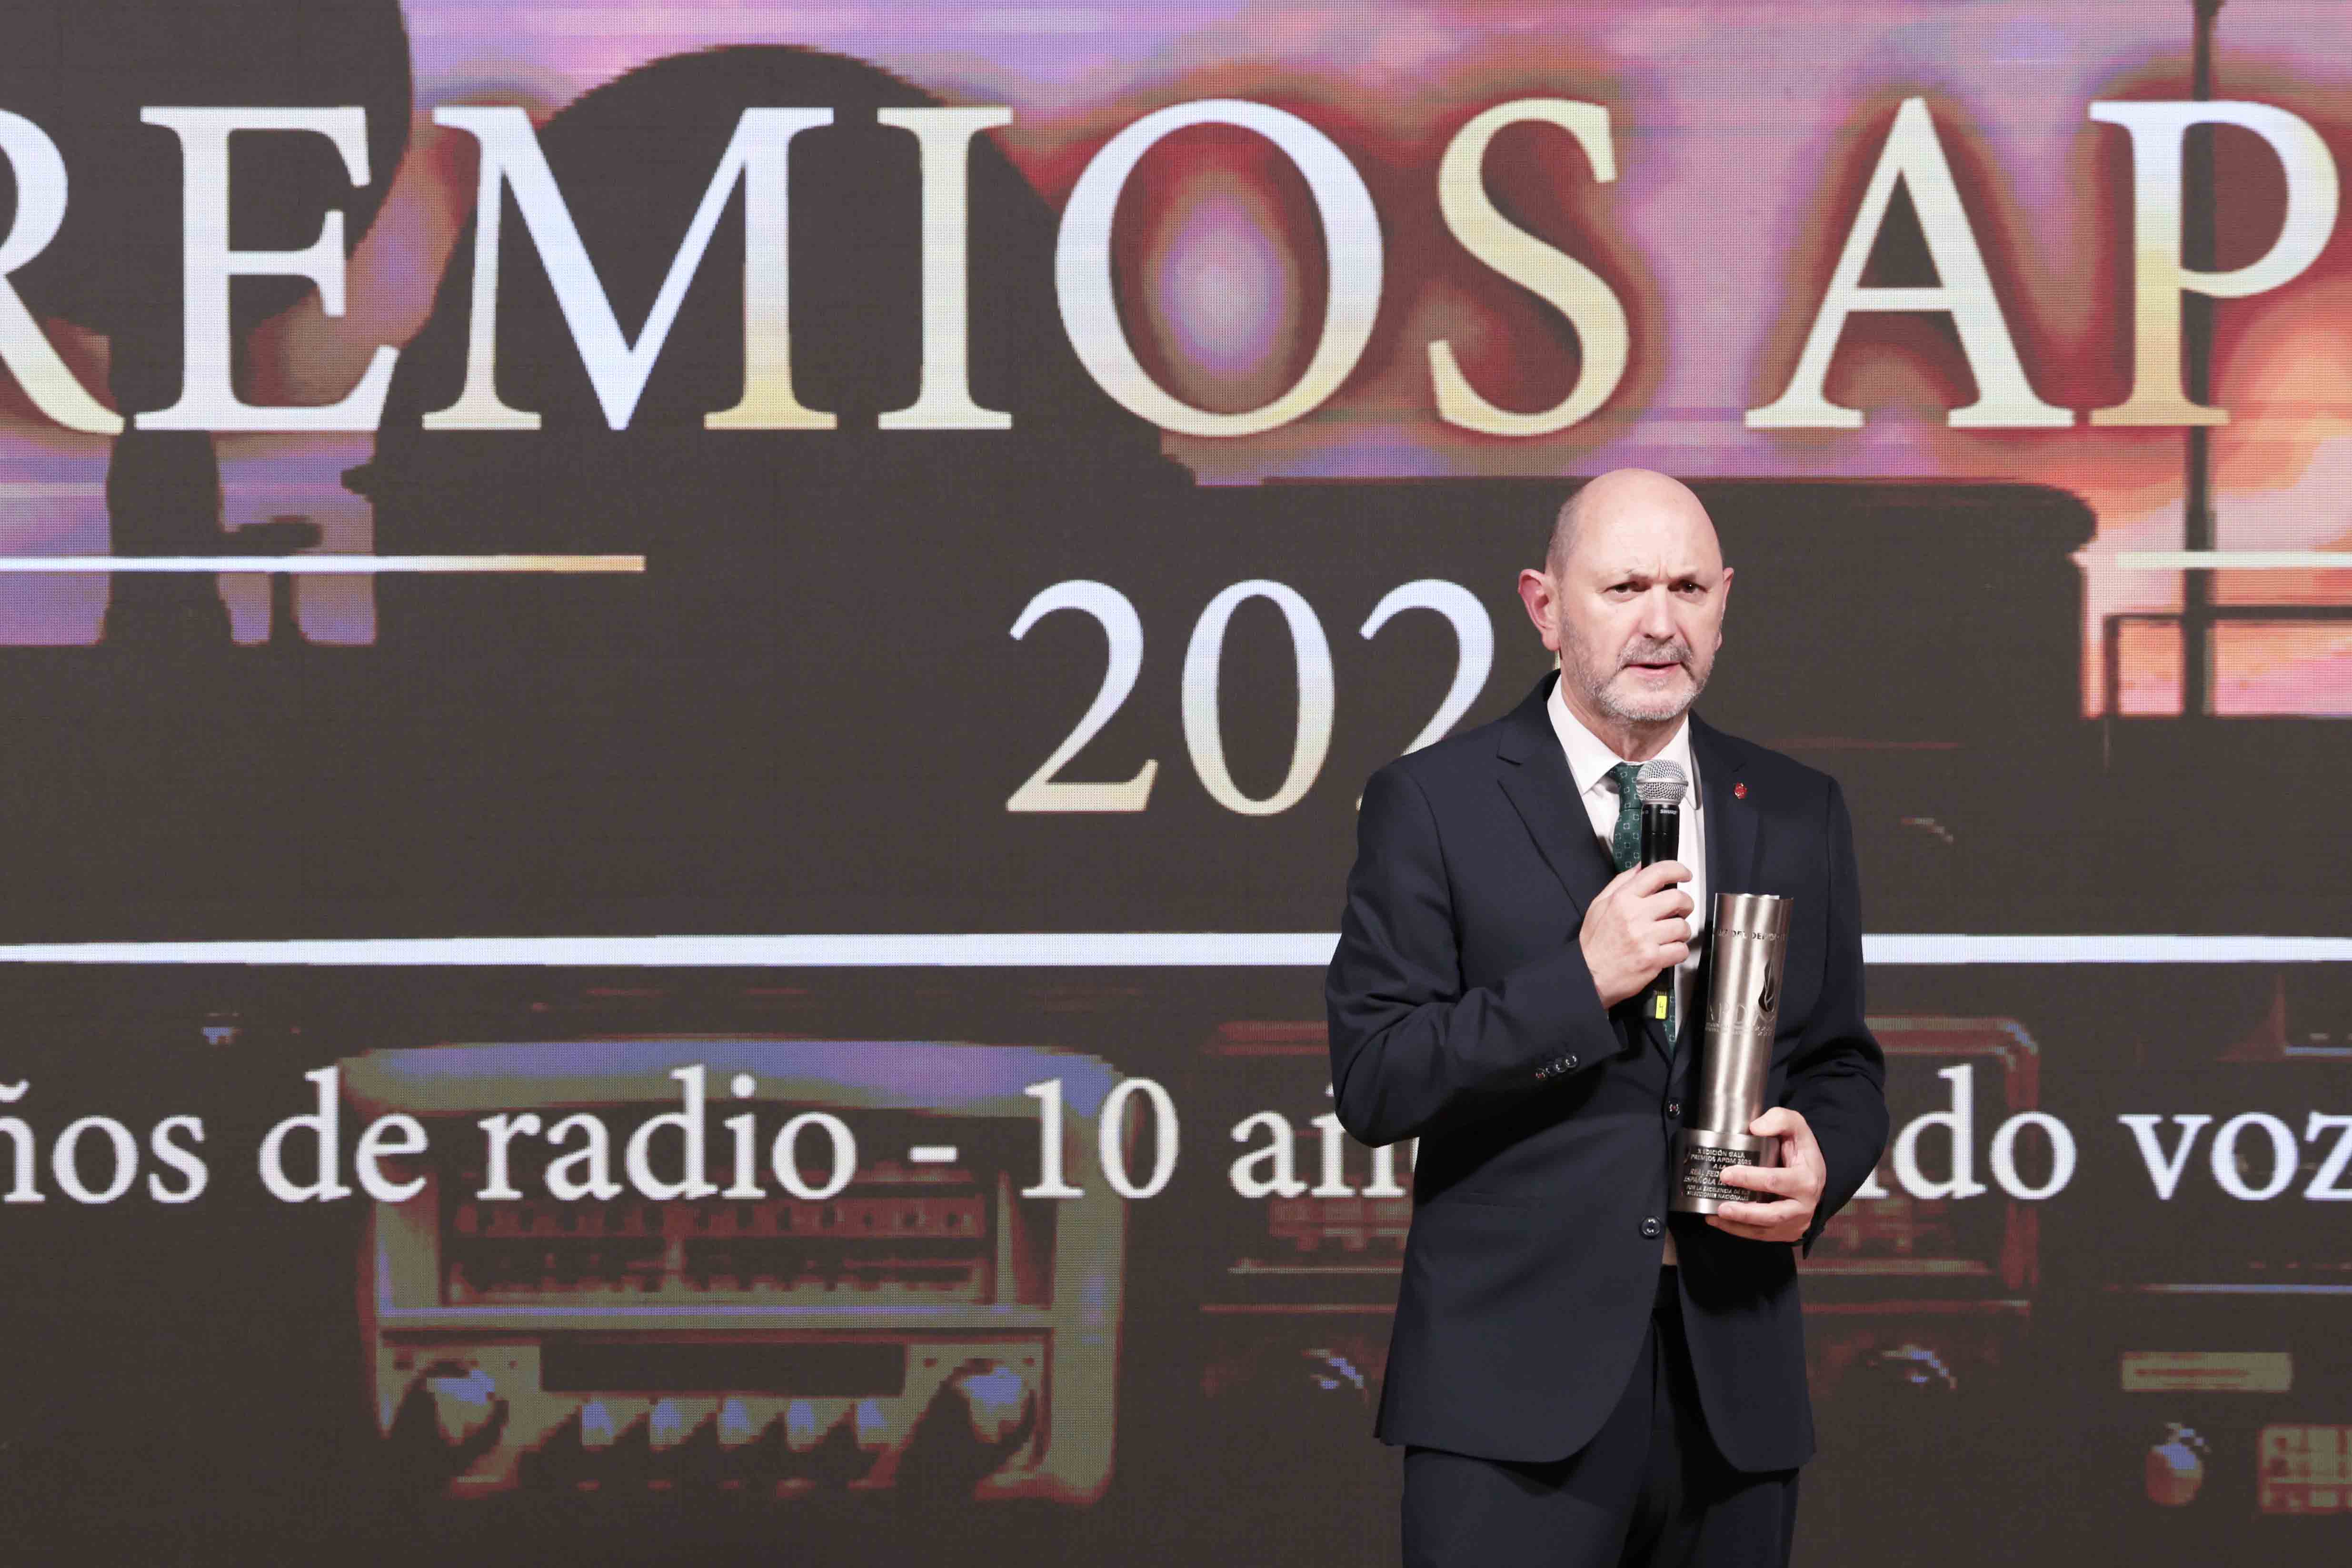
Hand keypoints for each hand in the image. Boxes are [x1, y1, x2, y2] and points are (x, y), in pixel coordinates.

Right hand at [1578, 860, 1693, 1007]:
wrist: (1587, 975)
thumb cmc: (1594, 943)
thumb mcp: (1599, 905)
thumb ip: (1621, 883)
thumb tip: (1641, 867)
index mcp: (1622, 899)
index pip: (1658, 873)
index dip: (1677, 870)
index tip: (1684, 874)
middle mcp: (1634, 916)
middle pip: (1678, 898)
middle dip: (1686, 903)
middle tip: (1682, 909)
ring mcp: (1645, 938)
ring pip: (1682, 926)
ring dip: (1681, 931)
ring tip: (1671, 935)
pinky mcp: (1652, 959)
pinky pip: (1681, 950)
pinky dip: (1678, 951)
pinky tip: (1668, 951)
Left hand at [1707, 1107, 1824, 1243]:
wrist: (1813, 1173)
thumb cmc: (1800, 1150)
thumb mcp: (1796, 1126)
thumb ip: (1779, 1119)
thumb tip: (1754, 1128)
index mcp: (1807, 1179)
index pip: (1777, 1181)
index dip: (1750, 1179)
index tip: (1726, 1173)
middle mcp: (1804, 1204)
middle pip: (1773, 1213)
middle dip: (1745, 1211)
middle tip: (1721, 1205)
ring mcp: (1796, 1221)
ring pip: (1766, 1229)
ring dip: (1739, 1226)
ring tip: (1715, 1216)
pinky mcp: (1787, 1232)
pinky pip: (1762, 1236)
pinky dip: (1739, 1231)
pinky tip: (1719, 1222)